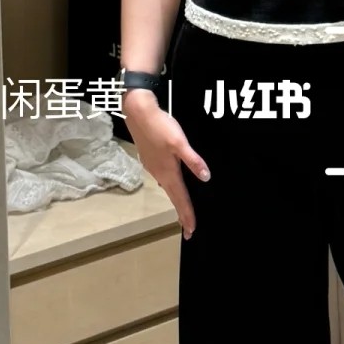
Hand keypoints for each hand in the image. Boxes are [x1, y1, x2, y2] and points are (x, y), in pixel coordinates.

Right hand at [121, 91, 208, 237]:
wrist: (138, 113)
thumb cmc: (160, 127)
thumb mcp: (179, 142)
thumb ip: (193, 160)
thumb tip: (206, 178)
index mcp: (168, 172)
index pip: (180, 199)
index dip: (187, 215)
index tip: (191, 231)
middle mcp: (159, 174)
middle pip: (173, 198)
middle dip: (181, 214)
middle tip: (188, 229)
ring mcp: (153, 167)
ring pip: (168, 189)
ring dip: (176, 201)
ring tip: (182, 211)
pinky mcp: (150, 159)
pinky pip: (163, 179)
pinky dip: (170, 188)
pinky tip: (172, 185)